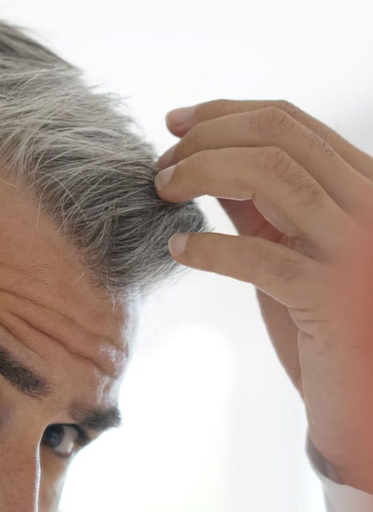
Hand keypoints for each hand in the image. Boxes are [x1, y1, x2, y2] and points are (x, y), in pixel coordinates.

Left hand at [154, 99, 372, 491]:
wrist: (365, 398)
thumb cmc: (327, 324)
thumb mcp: (295, 250)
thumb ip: (264, 209)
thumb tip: (209, 166)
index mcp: (362, 185)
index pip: (289, 122)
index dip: (223, 113)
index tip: (175, 121)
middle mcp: (369, 204)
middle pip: (276, 135)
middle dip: (204, 140)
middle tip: (160, 167)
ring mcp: (355, 247)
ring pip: (270, 173)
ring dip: (200, 173)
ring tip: (161, 192)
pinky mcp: (332, 296)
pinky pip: (256, 254)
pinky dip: (207, 246)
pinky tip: (178, 249)